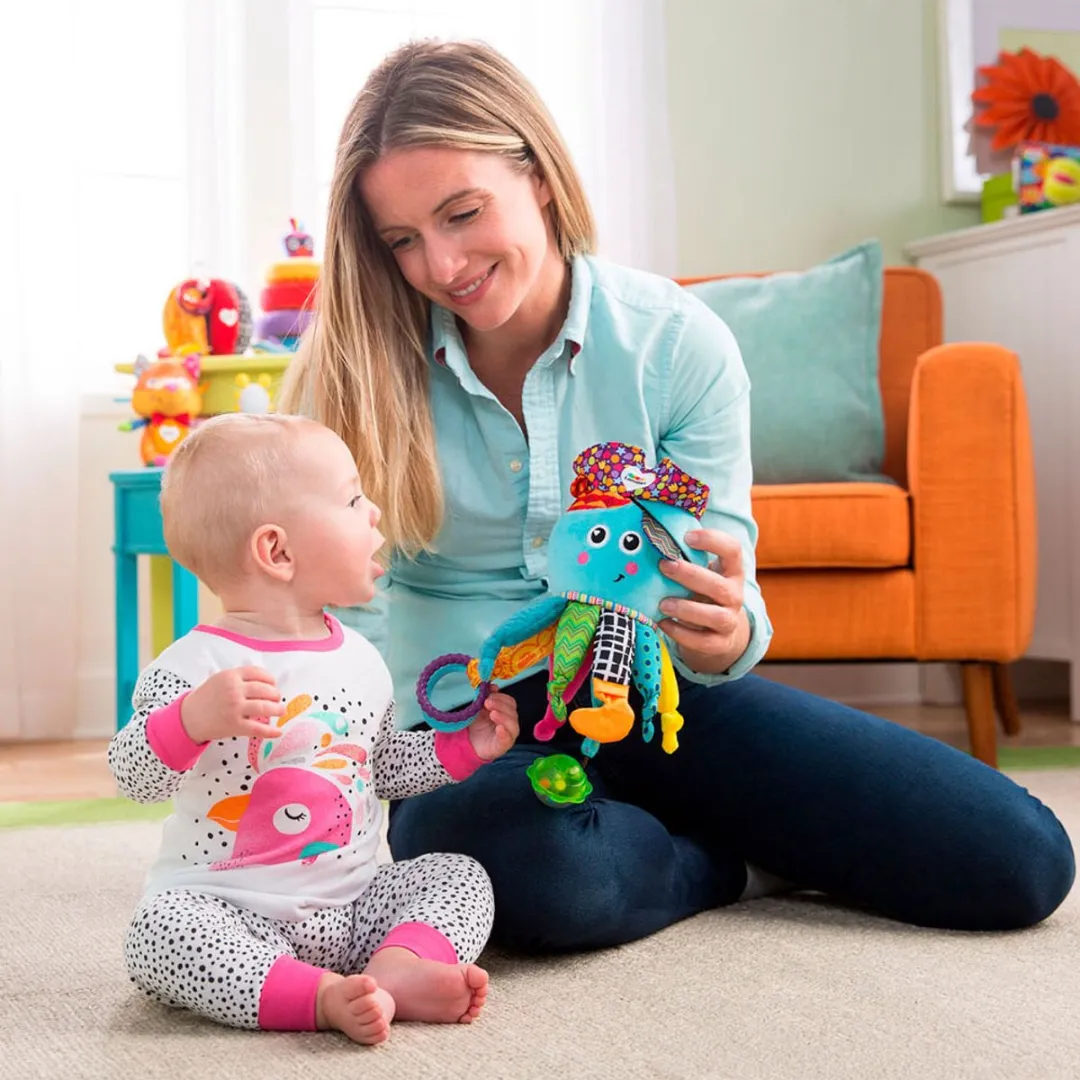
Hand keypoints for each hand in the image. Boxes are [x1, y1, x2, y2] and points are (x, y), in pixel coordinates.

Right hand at [180, 666, 285, 743]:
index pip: (258, 673)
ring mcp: (235, 708)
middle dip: (275, 695)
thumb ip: (240, 678)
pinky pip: (258, 729)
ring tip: (281, 711)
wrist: (189, 717)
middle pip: (265, 690)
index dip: (270, 679)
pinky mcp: (234, 725)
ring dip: (277, 710)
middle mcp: (234, 690)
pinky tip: (277, 732)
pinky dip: (270, 731)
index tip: (273, 684)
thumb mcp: (220, 679)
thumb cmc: (207, 697)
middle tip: (278, 699)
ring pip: (265, 708)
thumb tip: (266, 683)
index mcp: (231, 676)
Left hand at [467, 692, 518, 760]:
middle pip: (512, 712)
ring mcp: (508, 735)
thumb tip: (492, 685)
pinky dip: (504, 733)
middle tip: (487, 703)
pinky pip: (507, 740)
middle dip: (501, 705)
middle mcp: (510, 723)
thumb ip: (487, 696)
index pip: (510, 702)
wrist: (470, 743)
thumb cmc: (478, 725)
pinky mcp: (502, 746)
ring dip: (503, 717)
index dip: (501, 697)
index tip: (489, 694)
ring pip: (513, 725)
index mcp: (506, 712)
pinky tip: (499, 728)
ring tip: (492, 714)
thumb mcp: (480, 708)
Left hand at [657, 529, 750, 675]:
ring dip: (686, 609)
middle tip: (664, 566)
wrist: (719, 630)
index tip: (688, 536)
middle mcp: (735, 595)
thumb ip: (686, 558)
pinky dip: (681, 633)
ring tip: (662, 603)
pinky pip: (703, 641)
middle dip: (690, 576)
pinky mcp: (720, 643)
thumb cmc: (703, 592)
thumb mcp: (701, 573)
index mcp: (731, 571)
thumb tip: (653, 534)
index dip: (713, 541)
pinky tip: (662, 623)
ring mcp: (730, 621)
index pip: (733, 550)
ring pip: (715, 616)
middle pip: (720, 586)